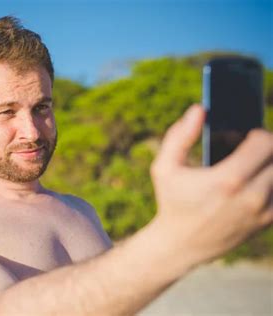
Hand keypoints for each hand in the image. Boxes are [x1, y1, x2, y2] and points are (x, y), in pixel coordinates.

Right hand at [150, 104, 271, 264]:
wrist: (181, 245)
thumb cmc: (171, 202)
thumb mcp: (164, 168)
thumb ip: (179, 136)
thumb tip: (200, 108)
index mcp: (228, 179)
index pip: (266, 142)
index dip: (258, 133)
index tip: (246, 135)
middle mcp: (251, 197)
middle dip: (266, 147)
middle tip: (251, 148)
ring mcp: (262, 212)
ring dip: (269, 165)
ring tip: (253, 164)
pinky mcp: (267, 222)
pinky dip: (270, 181)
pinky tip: (256, 180)